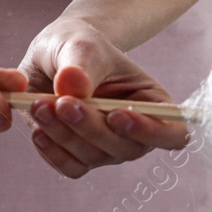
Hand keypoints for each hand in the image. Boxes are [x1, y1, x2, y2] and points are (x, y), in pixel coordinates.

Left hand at [17, 16, 188, 178]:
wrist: (56, 53)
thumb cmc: (80, 46)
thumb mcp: (82, 44)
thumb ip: (80, 65)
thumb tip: (72, 88)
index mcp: (153, 104)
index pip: (173, 134)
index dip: (151, 132)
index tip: (116, 113)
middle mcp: (135, 133)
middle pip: (126, 149)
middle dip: (92, 128)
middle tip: (62, 102)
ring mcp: (107, 148)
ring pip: (94, 158)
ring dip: (65, 136)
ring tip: (39, 105)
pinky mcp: (77, 155)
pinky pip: (71, 167)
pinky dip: (53, 153)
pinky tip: (39, 130)